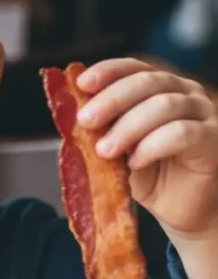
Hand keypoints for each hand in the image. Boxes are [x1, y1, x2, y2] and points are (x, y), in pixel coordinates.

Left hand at [76, 59, 217, 239]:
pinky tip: (135, 163)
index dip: (108, 72)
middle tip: (86, 120)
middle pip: (147, 82)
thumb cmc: (150, 175)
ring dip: (128, 127)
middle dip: (112, 99)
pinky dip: (152, 146)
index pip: (135, 67)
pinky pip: (181, 133)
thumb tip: (74, 113)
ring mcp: (204, 113)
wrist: (181, 211)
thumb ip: (103, 127)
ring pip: (164, 105)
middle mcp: (186, 92)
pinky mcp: (213, 139)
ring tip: (105, 150)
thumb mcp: (118, 147)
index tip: (81, 83)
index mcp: (161, 87)